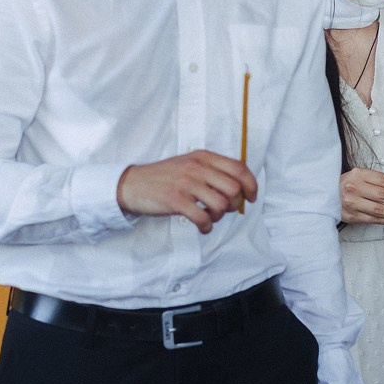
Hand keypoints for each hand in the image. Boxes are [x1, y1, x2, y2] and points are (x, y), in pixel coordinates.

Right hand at [117, 151, 257, 233]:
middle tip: (223, 210)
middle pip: (234, 188)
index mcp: (203, 157)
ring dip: (219, 216)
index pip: (239, 168)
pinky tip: (202, 227)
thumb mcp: (189, 164)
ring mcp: (186, 183)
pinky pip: (203, 218)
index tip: (251, 197)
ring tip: (209, 217)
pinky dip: (207, 227)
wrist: (132, 184)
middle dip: (234, 204)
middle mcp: (197, 167)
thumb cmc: (164, 177)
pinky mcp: (176, 200)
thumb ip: (212, 171)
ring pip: (221, 204)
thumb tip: (238, 189)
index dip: (251, 185)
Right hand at [340, 167, 383, 224]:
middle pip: (383, 195)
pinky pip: (374, 219)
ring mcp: (352, 203)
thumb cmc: (348, 184)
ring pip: (380, 210)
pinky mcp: (352, 216)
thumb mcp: (361, 176)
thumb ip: (379, 181)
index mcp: (358, 174)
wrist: (326, 195)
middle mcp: (354, 188)